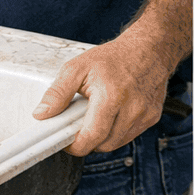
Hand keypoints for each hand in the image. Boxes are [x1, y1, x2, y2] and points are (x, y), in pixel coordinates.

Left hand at [34, 38, 168, 155]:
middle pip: (104, 144)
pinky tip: (114, 114)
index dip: (76, 146)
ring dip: (103, 137)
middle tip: (81, 124)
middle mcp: (132, 107)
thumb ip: (57, 93)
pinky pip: (129, 136)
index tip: (67, 143)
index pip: (92, 136)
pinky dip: (118, 131)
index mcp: (111, 95)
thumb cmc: (113, 58)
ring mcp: (145, 114)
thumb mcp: (77, 68)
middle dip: (89, 140)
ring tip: (98, 116)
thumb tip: (42, 114)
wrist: (148, 49)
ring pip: (117, 143)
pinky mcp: (152, 117)